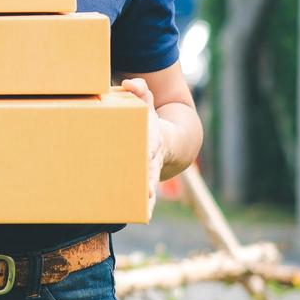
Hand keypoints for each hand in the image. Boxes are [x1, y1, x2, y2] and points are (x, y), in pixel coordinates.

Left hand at [122, 77, 166, 220]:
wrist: (168, 140)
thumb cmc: (149, 120)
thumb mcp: (147, 103)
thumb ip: (141, 92)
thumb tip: (131, 83)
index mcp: (153, 140)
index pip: (151, 146)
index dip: (149, 151)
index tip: (149, 156)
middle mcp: (152, 159)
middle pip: (149, 171)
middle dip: (147, 181)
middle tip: (146, 195)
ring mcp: (149, 171)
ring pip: (148, 186)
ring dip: (145, 198)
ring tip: (139, 210)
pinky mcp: (144, 180)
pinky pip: (144, 195)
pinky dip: (144, 206)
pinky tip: (138, 216)